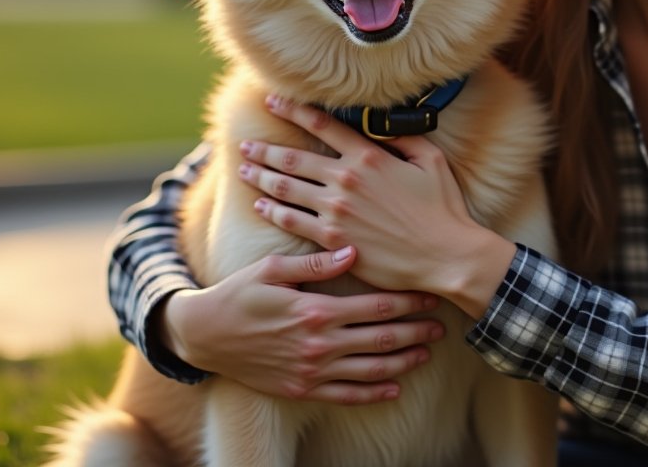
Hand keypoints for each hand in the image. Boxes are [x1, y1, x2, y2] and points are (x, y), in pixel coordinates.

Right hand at [157, 246, 444, 403]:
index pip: (376, 306)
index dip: (408, 301)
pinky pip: (346, 396)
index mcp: (315, 311)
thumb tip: (353, 250)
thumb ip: (313, 263)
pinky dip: (374, 394)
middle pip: (381, 339)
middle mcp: (319, 345)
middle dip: (416, 331)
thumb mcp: (270, 268)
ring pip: (370, 370)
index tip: (431, 294)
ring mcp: (312, 371)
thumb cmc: (238, 294)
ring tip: (427, 352)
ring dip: (403, 362)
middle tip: (442, 326)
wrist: (204, 337)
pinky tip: (395, 388)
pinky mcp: (302, 390)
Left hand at [243, 95, 515, 315]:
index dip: (294, 110)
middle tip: (244, 144)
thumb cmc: (443, 208)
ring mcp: (336, 210)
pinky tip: (260, 205)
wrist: (445, 255)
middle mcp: (346, 179)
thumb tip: (384, 124)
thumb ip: (403, 139)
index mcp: (368, 157)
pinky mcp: (332, 239)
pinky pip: (292, 221)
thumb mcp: (430, 161)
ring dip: (260, 177)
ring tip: (243, 169)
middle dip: (265, 149)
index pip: (322, 126)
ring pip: (285, 188)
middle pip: (293, 158)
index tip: (273, 101)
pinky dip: (273, 211)